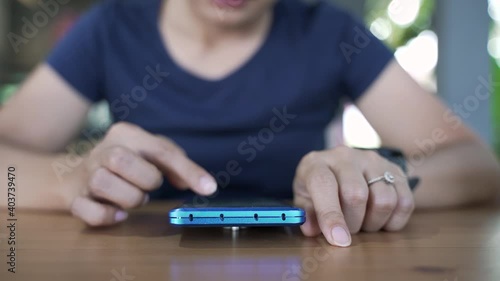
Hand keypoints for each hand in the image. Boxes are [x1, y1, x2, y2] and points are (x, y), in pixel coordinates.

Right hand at [70, 122, 216, 225]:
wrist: (76, 175)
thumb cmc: (127, 162)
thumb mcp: (152, 152)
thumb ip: (178, 163)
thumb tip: (200, 183)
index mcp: (126, 134)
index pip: (161, 150)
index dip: (187, 170)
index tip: (209, 187)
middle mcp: (102, 150)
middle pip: (122, 160)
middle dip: (145, 180)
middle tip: (148, 186)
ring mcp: (85, 175)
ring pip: (103, 184)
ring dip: (129, 198)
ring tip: (133, 196)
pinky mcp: (74, 199)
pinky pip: (90, 211)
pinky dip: (108, 216)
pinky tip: (119, 213)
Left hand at [293, 146, 414, 246]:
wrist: (338, 167)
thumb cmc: (318, 187)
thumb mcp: (304, 199)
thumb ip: (307, 215)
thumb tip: (312, 230)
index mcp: (317, 163)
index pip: (324, 185)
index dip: (331, 215)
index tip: (338, 240)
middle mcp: (346, 157)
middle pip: (356, 194)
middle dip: (353, 223)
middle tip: (347, 230)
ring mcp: (373, 161)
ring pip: (384, 199)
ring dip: (374, 223)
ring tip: (362, 222)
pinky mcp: (395, 170)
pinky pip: (405, 202)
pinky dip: (394, 220)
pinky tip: (380, 220)